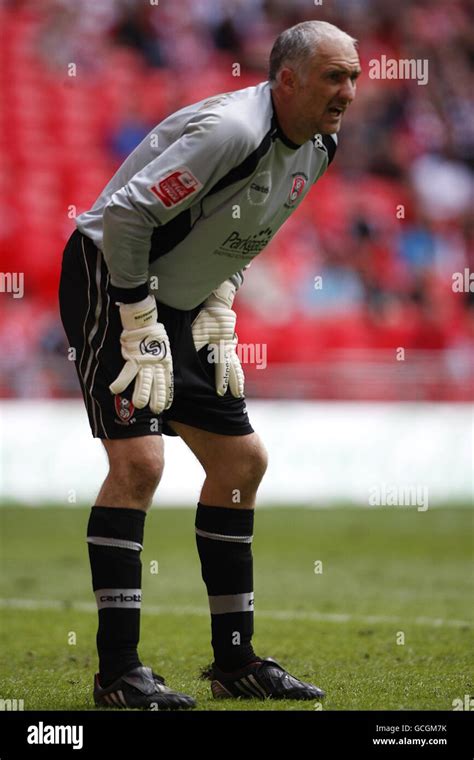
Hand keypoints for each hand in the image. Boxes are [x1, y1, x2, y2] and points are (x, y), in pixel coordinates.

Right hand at [109, 295, 173, 413]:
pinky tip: (114, 390)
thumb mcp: (163, 345)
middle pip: (157, 384)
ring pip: (144, 381)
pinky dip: (120, 381)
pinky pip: (127, 372)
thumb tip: (161, 362)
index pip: (166, 381)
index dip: (166, 393)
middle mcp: (156, 363)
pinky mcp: (134, 357)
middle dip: (157, 398)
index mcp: (164, 361)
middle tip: (156, 411)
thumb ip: (161, 356)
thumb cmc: (152, 331)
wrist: (144, 318)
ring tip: (139, 405)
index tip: (167, 406)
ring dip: (141, 394)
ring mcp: (145, 361)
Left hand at [191, 281, 244, 397]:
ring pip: (236, 363)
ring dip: (237, 376)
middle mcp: (229, 348)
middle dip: (236, 382)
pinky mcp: (229, 341)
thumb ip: (195, 345)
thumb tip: (186, 357)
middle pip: (234, 368)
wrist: (219, 303)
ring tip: (240, 388)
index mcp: (222, 347)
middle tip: (238, 394)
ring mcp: (231, 344)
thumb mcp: (198, 331)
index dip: (221, 381)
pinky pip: (233, 357)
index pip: (222, 368)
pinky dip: (235, 367)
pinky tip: (234, 372)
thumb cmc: (207, 317)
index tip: (220, 393)